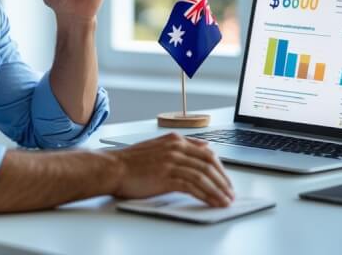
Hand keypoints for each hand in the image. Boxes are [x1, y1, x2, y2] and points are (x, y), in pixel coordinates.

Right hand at [110, 132, 234, 206]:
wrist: (111, 168)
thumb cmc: (130, 162)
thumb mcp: (158, 146)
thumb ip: (180, 146)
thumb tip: (203, 147)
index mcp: (175, 140)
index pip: (207, 152)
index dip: (220, 167)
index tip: (225, 179)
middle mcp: (176, 148)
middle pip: (209, 163)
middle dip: (223, 180)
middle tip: (230, 192)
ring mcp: (172, 162)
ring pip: (204, 175)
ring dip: (218, 190)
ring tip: (225, 201)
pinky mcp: (167, 176)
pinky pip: (193, 187)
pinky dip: (206, 195)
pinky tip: (212, 202)